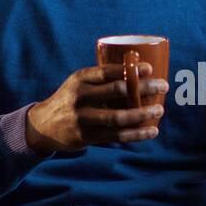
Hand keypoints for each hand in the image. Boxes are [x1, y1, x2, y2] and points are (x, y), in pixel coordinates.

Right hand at [25, 62, 167, 154]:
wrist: (42, 126)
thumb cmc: (70, 100)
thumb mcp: (78, 84)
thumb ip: (101, 81)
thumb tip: (140, 76)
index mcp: (79, 79)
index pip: (107, 72)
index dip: (130, 70)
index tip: (150, 69)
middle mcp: (80, 97)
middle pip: (117, 92)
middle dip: (143, 88)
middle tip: (163, 86)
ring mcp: (83, 119)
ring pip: (118, 117)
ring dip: (142, 114)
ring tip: (159, 110)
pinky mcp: (87, 137)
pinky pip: (116, 136)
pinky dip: (137, 134)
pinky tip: (152, 131)